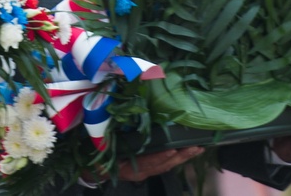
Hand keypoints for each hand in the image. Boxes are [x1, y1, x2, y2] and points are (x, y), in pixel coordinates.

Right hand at [82, 146, 203, 184]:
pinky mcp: (148, 166)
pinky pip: (165, 163)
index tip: (172, 149)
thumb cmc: (95, 157)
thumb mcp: (99, 148)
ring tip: (198, 147)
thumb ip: (108, 139)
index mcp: (128, 169)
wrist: (92, 169)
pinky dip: (177, 156)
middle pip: (163, 165)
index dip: (159, 157)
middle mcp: (139, 172)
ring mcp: (145, 171)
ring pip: (167, 165)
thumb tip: (116, 119)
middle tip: (196, 147)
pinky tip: (186, 149)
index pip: (147, 163)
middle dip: (180, 157)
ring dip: (182, 157)